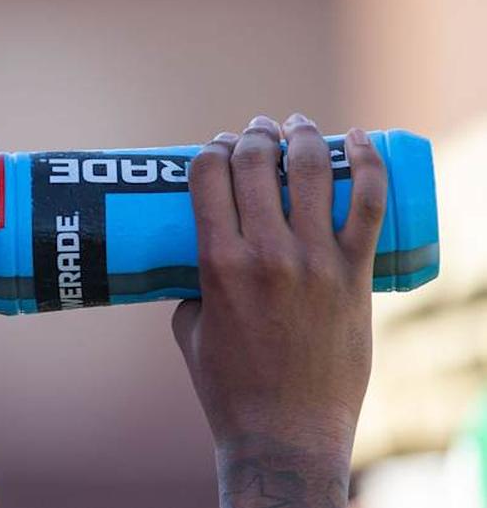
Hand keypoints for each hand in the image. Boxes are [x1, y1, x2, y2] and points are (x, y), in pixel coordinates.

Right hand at [172, 114, 386, 507]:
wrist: (285, 432)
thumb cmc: (228, 385)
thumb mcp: (190, 326)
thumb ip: (192, 282)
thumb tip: (199, 251)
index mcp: (217, 264)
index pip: (209, 175)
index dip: (211, 149)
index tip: (215, 148)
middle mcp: (266, 254)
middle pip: (258, 163)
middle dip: (252, 135)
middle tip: (255, 132)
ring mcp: (315, 262)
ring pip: (312, 171)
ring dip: (302, 135)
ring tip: (297, 127)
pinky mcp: (354, 275)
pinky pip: (368, 204)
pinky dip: (367, 163)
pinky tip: (358, 139)